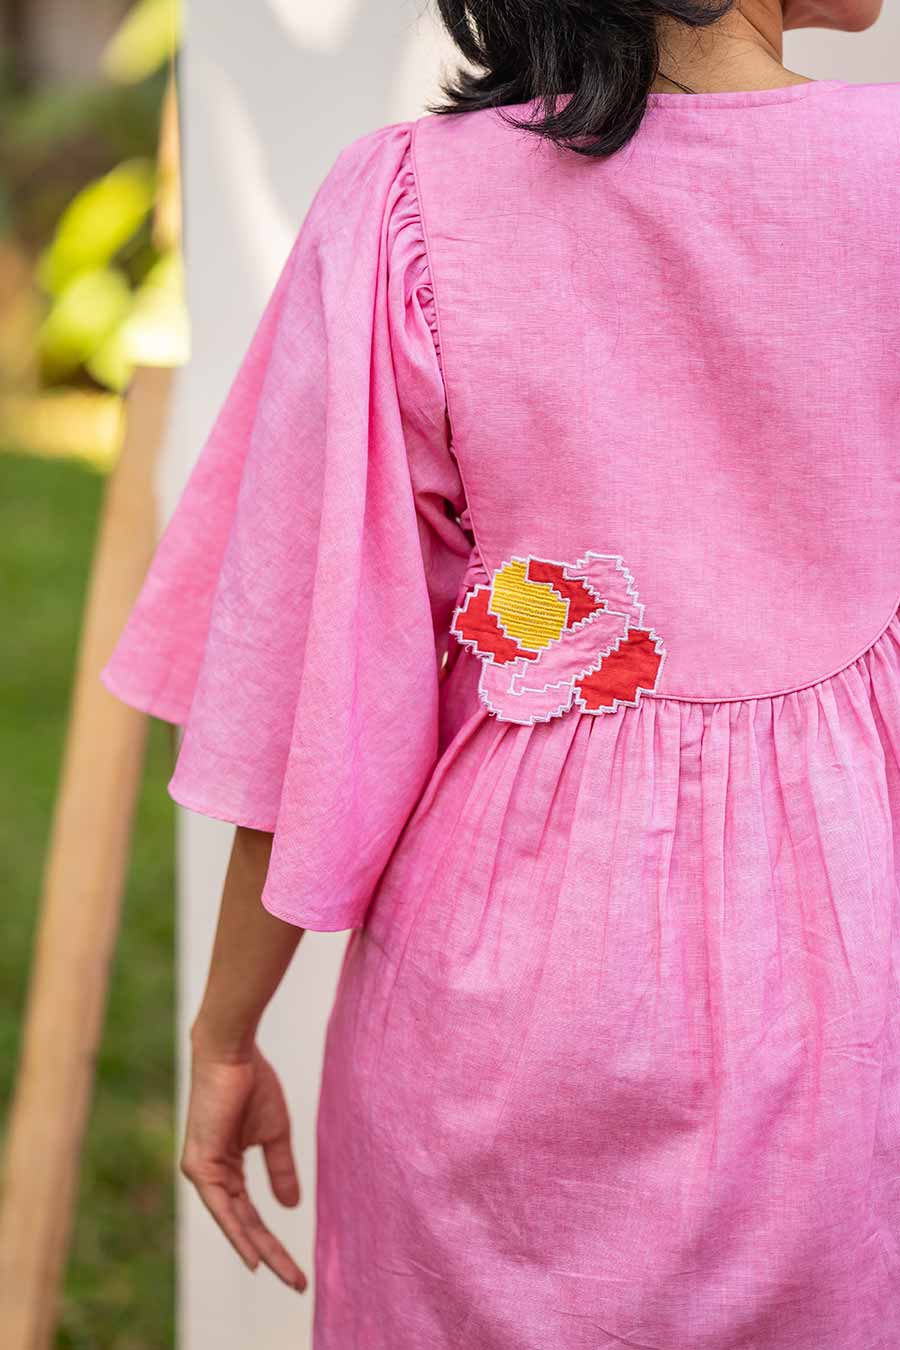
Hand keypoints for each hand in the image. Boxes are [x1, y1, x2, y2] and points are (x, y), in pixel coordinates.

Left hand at [180, 1039, 306, 1291]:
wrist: (232, 1053)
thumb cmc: (253, 1084)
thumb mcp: (275, 1134)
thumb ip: (280, 1170)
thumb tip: (291, 1206)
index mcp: (226, 1168)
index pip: (252, 1216)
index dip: (275, 1242)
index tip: (297, 1268)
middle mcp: (211, 1176)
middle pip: (245, 1226)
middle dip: (272, 1254)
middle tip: (296, 1282)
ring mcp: (202, 1172)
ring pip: (234, 1223)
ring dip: (260, 1250)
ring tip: (284, 1275)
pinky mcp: (199, 1165)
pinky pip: (221, 1208)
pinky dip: (237, 1233)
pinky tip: (252, 1256)